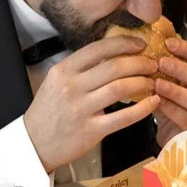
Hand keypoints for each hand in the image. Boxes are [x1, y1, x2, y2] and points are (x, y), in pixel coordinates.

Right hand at [24, 36, 160, 171]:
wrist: (33, 143)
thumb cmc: (50, 110)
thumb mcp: (57, 81)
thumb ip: (82, 67)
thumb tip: (114, 52)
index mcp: (64, 70)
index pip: (99, 48)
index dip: (124, 43)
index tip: (140, 44)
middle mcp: (72, 87)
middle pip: (115, 67)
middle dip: (140, 62)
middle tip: (152, 63)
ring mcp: (81, 109)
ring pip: (120, 88)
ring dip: (143, 82)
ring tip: (152, 81)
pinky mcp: (91, 130)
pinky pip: (123, 117)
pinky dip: (143, 108)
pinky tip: (153, 102)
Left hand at [153, 38, 186, 141]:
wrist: (173, 134)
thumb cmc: (173, 104)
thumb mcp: (171, 82)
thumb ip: (168, 66)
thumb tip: (155, 41)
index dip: (186, 50)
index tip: (168, 43)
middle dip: (182, 69)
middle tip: (162, 62)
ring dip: (176, 91)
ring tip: (157, 84)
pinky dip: (171, 109)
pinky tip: (157, 102)